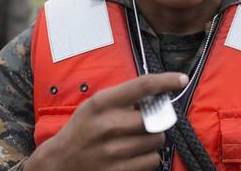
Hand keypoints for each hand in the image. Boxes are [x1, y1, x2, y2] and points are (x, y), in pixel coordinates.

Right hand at [24, 72, 187, 170]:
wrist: (59, 162)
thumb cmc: (82, 129)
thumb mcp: (94, 105)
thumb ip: (123, 98)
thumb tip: (159, 93)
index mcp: (101, 103)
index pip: (142, 86)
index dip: (166, 80)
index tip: (181, 79)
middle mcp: (107, 125)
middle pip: (155, 118)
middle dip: (156, 120)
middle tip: (146, 121)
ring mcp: (112, 150)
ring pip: (157, 140)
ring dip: (153, 139)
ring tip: (136, 139)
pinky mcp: (117, 170)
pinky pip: (152, 160)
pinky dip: (149, 156)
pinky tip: (134, 153)